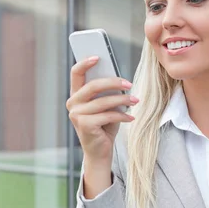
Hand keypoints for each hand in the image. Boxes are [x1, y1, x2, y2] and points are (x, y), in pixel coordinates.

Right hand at [66, 57, 137, 196]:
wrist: (100, 151)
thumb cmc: (104, 125)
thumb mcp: (106, 105)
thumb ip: (107, 92)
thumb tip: (119, 79)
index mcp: (76, 95)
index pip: (76, 73)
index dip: (85, 63)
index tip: (98, 56)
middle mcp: (73, 104)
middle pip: (92, 86)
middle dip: (113, 82)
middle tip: (129, 84)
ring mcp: (76, 115)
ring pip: (103, 101)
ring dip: (122, 100)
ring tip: (135, 100)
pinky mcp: (84, 125)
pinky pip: (107, 115)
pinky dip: (122, 116)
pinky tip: (131, 117)